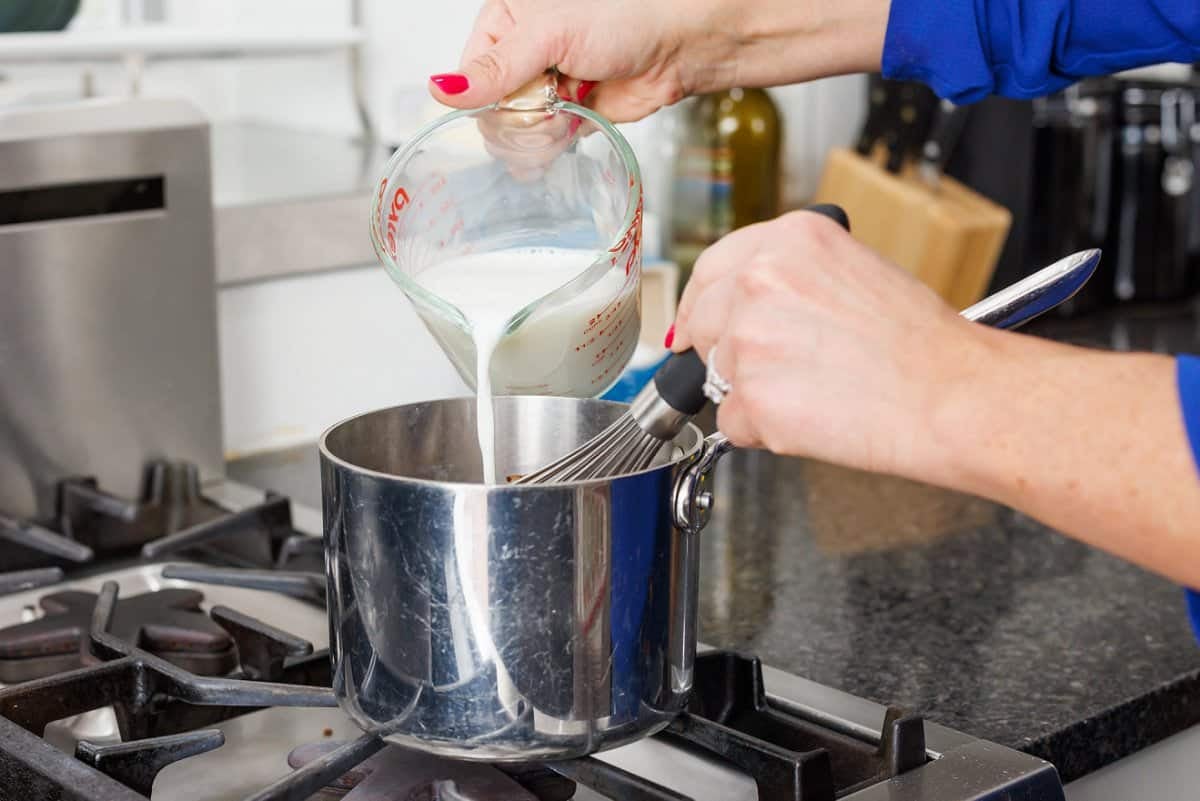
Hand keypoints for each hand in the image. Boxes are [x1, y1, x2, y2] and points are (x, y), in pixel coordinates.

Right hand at [429, 0, 888, 121]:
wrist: (687, 41)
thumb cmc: (631, 12)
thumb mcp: (550, 33)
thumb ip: (496, 68)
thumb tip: (442, 90)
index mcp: (508, 19)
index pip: (471, 72)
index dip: (486, 96)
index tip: (513, 100)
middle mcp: (526, 52)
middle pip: (491, 107)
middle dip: (517, 116)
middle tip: (548, 104)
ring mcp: (549, 84)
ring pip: (517, 130)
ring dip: (538, 131)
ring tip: (568, 108)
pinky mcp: (574, 112)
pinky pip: (546, 142)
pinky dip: (556, 143)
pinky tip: (574, 124)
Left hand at [671, 210, 984, 478]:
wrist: (954, 397)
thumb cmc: (922, 345)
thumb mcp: (855, 273)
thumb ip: (791, 279)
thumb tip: (744, 305)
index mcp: (789, 240)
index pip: (712, 267)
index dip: (702, 303)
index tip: (694, 325)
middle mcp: (760, 280)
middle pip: (705, 323)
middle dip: (728, 353)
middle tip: (777, 374)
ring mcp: (750, 339)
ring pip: (717, 376)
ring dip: (753, 393)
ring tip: (816, 395)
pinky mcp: (751, 397)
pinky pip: (732, 422)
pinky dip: (762, 432)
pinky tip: (813, 420)